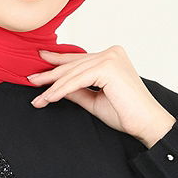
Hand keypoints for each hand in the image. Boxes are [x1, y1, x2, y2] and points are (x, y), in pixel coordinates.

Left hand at [26, 44, 176, 145]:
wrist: (146, 125)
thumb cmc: (126, 114)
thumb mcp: (94, 100)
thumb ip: (76, 91)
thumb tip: (55, 87)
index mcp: (111, 57)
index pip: (79, 60)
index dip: (58, 62)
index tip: (40, 62)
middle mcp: (112, 53)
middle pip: (74, 65)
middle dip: (51, 75)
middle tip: (31, 80)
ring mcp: (111, 58)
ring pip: (73, 73)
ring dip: (53, 87)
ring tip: (37, 98)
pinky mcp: (108, 68)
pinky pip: (78, 80)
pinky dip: (62, 90)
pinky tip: (48, 98)